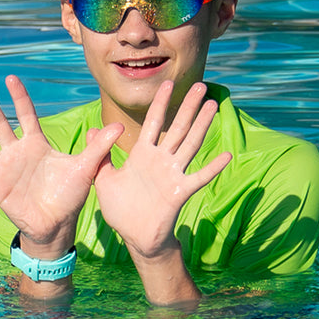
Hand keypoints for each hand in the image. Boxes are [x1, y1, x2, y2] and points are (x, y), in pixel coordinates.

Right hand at [0, 75, 122, 254]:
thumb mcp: (87, 168)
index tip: (10, 78)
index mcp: (36, 144)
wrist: (57, 225)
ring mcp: (4, 171)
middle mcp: (16, 153)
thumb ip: (100, 147)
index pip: (26, 115)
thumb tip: (121, 125)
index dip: (19, 97)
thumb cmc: (70, 195)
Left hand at [93, 80, 230, 261]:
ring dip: (202, 126)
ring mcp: (172, 174)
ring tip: (212, 106)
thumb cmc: (121, 208)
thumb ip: (101, 155)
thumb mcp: (104, 179)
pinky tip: (226, 156)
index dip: (160, 103)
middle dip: (188, 107)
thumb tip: (92, 131)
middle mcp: (160, 160)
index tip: (168, 83)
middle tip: (201, 85)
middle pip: (177, 128)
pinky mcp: (180, 192)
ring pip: (190, 145)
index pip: (152, 123)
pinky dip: (212, 168)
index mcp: (142, 155)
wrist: (134, 236)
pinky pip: (199, 178)